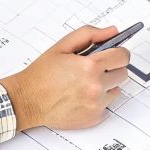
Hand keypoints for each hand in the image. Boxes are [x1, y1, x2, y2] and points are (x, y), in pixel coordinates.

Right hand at [0, 26, 131, 130]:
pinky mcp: (94, 118)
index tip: (113, 53)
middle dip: (112, 68)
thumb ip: (89, 34)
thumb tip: (112, 31)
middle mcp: (96, 87)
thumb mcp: (62, 46)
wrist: (27, 100)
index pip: (123, 56)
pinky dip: (98, 100)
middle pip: (122, 73)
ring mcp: (96, 105)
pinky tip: (81, 96)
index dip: (118, 52)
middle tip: (93, 68)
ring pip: (115, 90)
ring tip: (84, 83)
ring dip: (106, 85)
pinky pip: (107, 105)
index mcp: (90, 67)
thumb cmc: (42, 74)